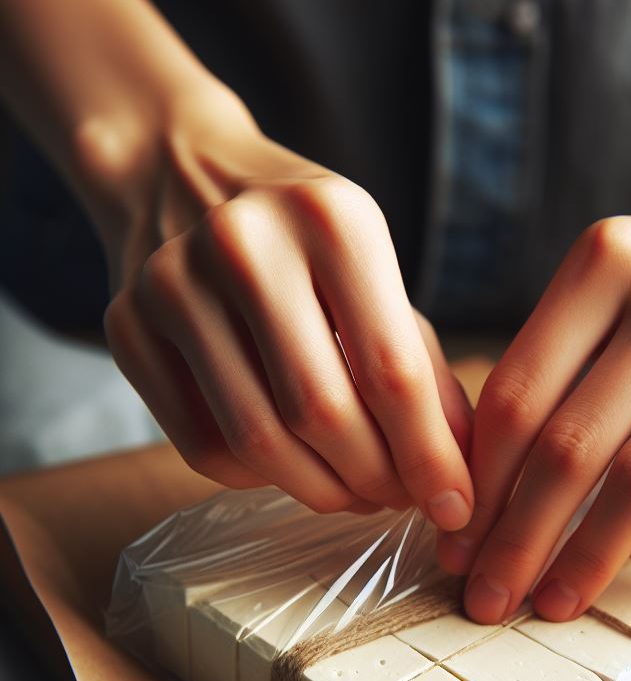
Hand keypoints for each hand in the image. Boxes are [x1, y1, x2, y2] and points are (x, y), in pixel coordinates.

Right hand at [100, 104, 472, 523]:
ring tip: (357, 493)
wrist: (185, 175)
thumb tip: (455, 473)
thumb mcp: (379, 279)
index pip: (392, 370)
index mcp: (333, 219)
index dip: (429, 455)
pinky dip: (260, 479)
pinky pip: (202, 447)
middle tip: (403, 500)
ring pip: (257, 441)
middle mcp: (246, 242)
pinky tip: (293, 466)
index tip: (454, 505)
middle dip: (376, 479)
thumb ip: (423, 369)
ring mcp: (172, 282)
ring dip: (321, 491)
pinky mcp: (125, 325)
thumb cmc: (306, 244)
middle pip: (321, 412)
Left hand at [438, 150, 630, 621]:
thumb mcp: (626, 265)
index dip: (479, 481)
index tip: (456, 540)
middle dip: (517, 539)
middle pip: (570, 445)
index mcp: (606, 262)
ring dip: (589, 556)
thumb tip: (489, 463)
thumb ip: (562, 345)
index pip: (519, 393)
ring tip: (556, 604)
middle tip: (488, 598)